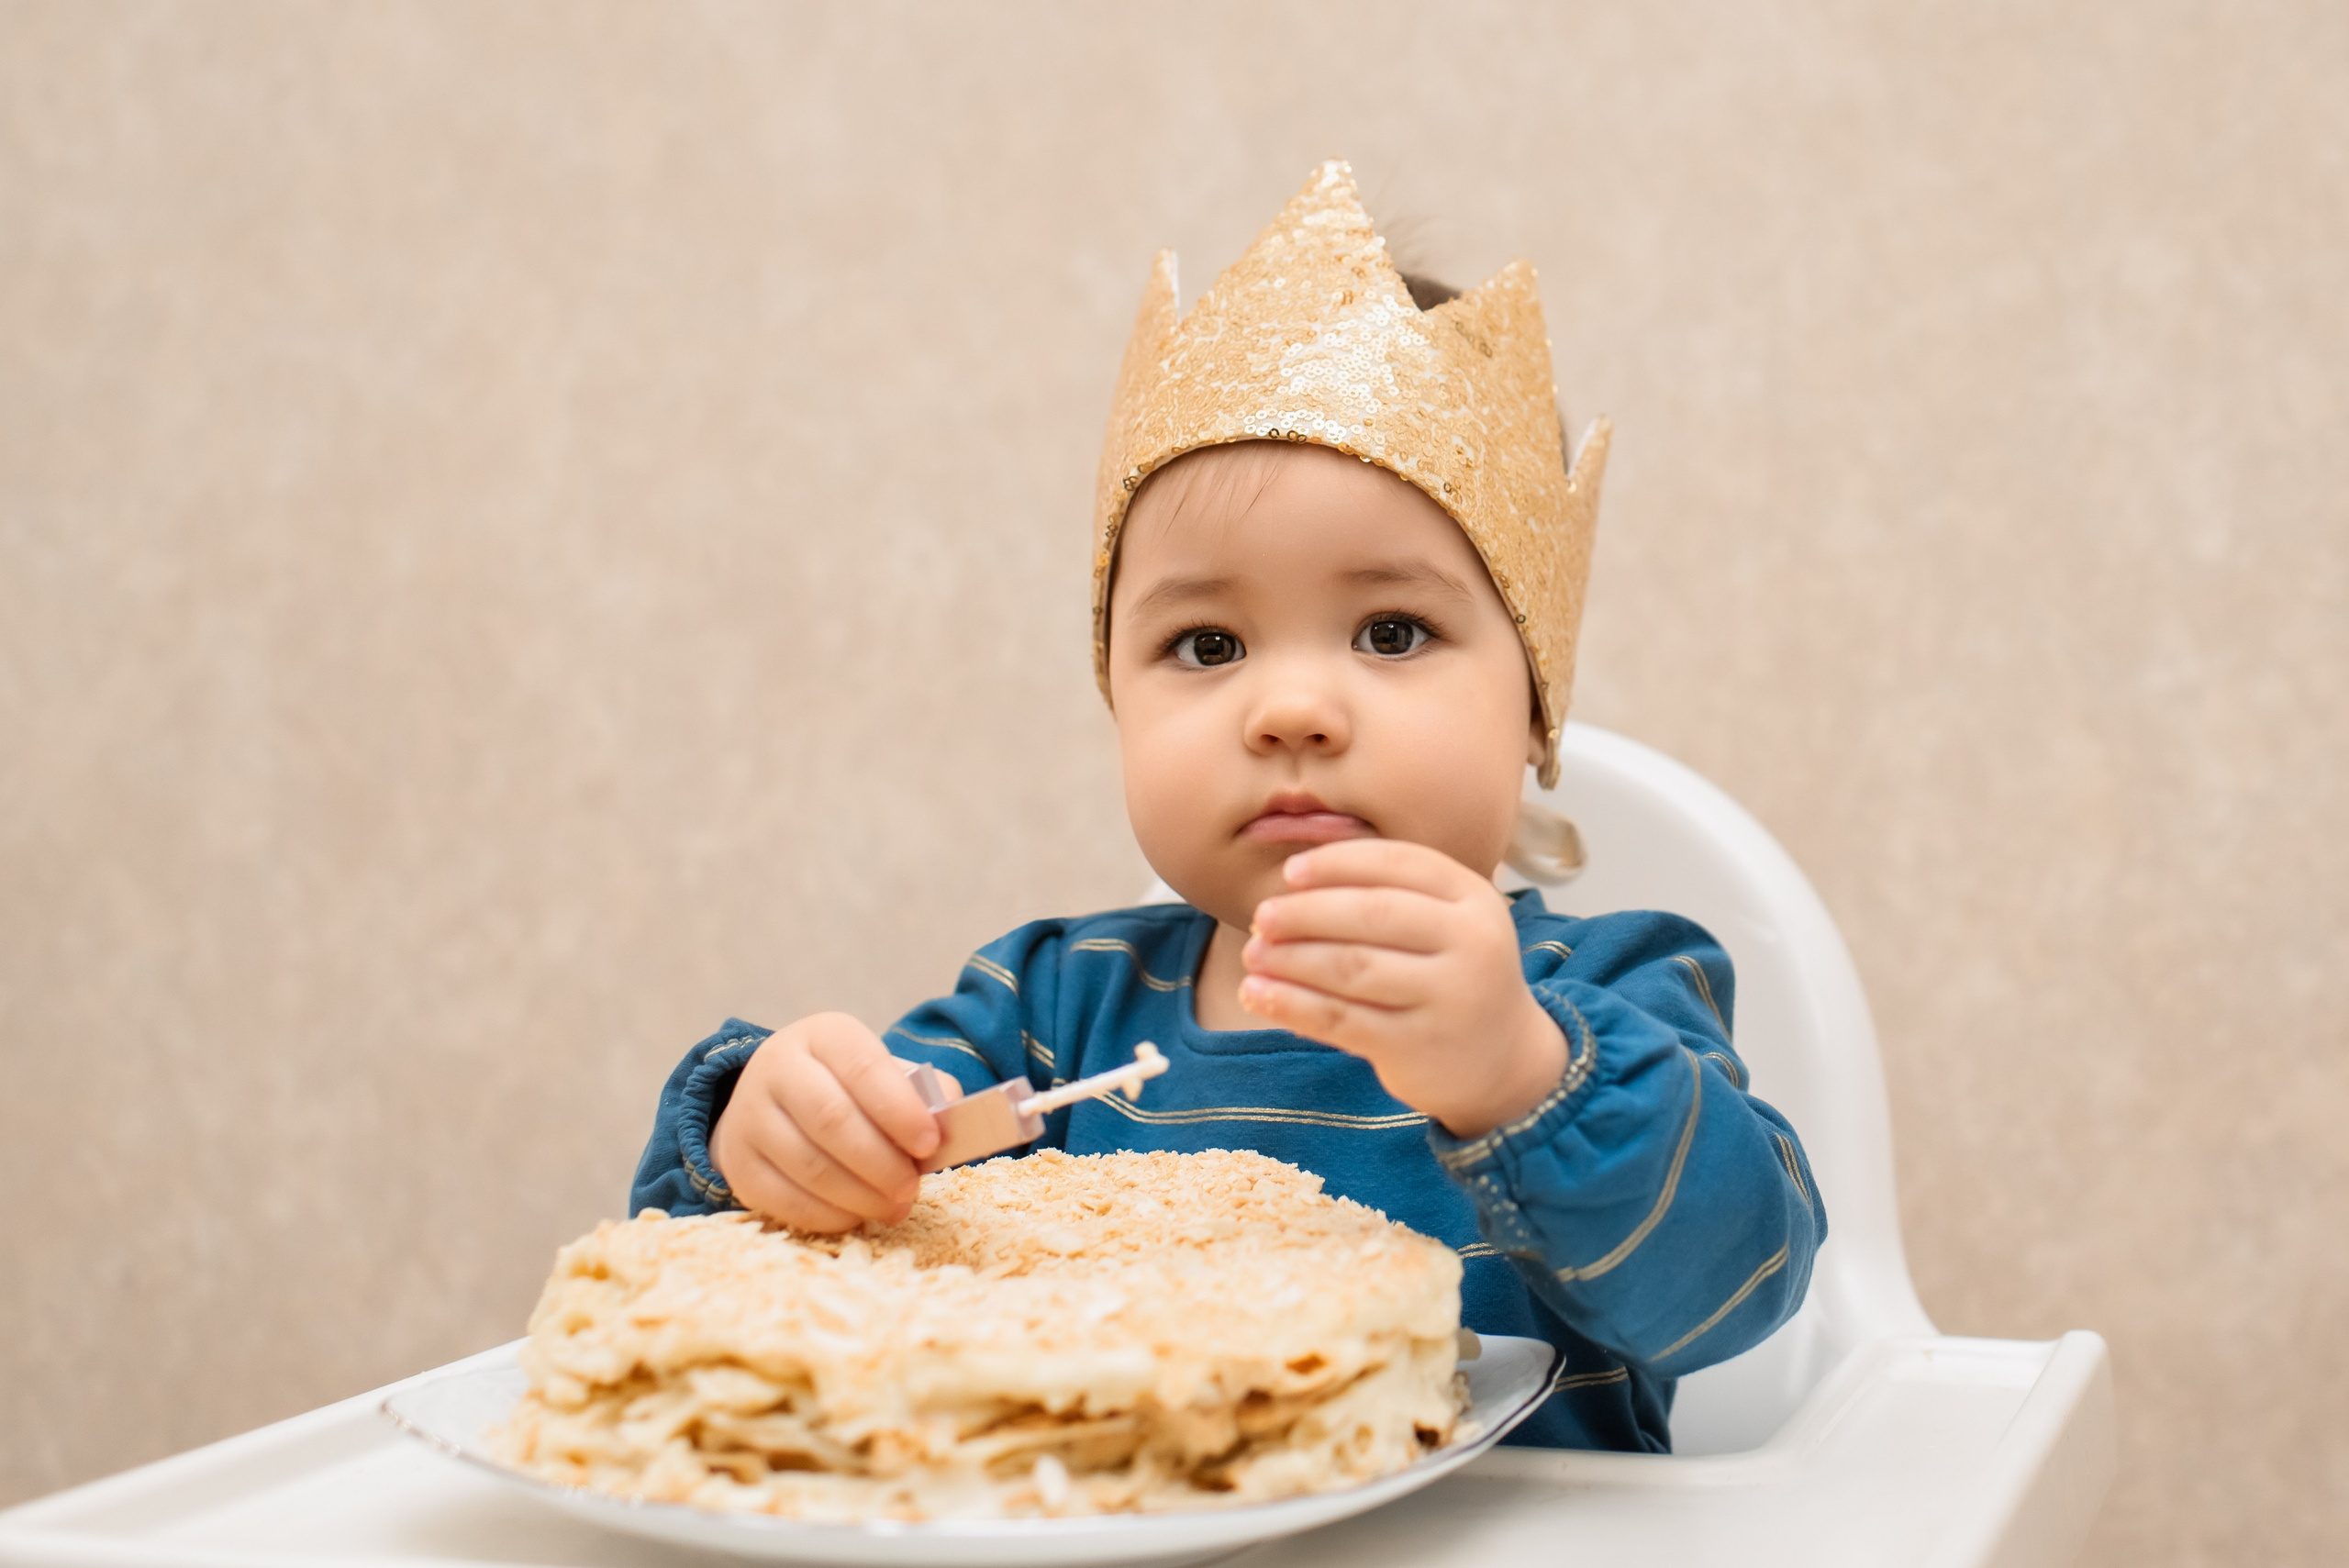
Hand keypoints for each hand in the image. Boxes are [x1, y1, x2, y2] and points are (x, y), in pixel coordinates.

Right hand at [709, 1012, 957, 1229]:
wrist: (772, 1101)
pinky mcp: (738, 1164)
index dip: (899, 1109)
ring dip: (860, 1195)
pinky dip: (830, 1215)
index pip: (863, 1067)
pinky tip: (857, 1215)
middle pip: (832, 1119)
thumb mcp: (883, 1074)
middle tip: (911, 1187)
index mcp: (822, 1035)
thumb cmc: (846, 1089)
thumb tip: (950, 1127)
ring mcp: (749, 1116)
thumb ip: (924, 1094)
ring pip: (809, 1165)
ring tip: (894, 1206)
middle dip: (881, 1162)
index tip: (929, 1143)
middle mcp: (777, 1067)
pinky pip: (786, 1200)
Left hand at [1238, 840, 1567, 1137]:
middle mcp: (1470, 943)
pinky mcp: (1418, 1045)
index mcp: (1474, 898)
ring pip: (1350, 967)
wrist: (1502, 1062)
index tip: (1291, 871)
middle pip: (1371, 914)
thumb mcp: (1446, 924)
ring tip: (1253, 954)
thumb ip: (1388, 894)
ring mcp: (1448, 997)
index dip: (1338, 863)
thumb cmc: (1452, 976)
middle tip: (1261, 917)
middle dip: (1305, 912)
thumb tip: (1292, 881)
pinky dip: (1291, 1004)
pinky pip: (1341, 1018)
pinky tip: (1257, 994)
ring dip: (1290, 959)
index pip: (1398, 863)